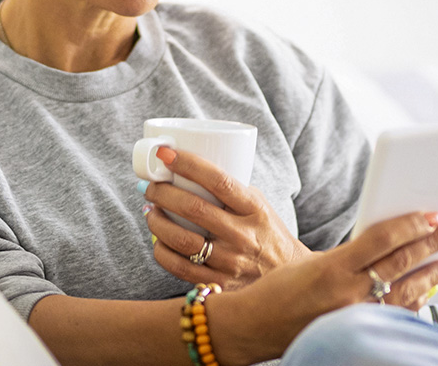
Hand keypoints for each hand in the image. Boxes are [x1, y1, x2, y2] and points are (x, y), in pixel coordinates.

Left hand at [143, 146, 309, 289]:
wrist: (287, 273)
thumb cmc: (267, 231)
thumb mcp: (258, 204)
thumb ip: (230, 190)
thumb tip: (186, 172)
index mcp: (254, 208)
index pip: (218, 180)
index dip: (188, 164)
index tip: (166, 154)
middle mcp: (243, 235)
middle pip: (193, 209)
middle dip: (163, 193)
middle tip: (152, 186)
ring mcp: (231, 262)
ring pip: (181, 240)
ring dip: (157, 222)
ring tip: (151, 211)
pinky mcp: (220, 284)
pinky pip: (179, 267)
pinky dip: (161, 251)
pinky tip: (158, 240)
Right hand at [208, 211, 437, 364]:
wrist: (253, 326)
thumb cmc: (277, 289)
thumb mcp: (312, 261)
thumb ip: (351, 254)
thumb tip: (389, 241)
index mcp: (333, 267)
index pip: (384, 240)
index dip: (413, 225)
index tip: (434, 215)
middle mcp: (347, 294)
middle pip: (401, 264)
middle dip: (431, 245)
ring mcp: (353, 317)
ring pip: (406, 293)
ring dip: (431, 275)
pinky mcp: (355, 331)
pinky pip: (395, 315)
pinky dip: (415, 301)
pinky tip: (426, 290)